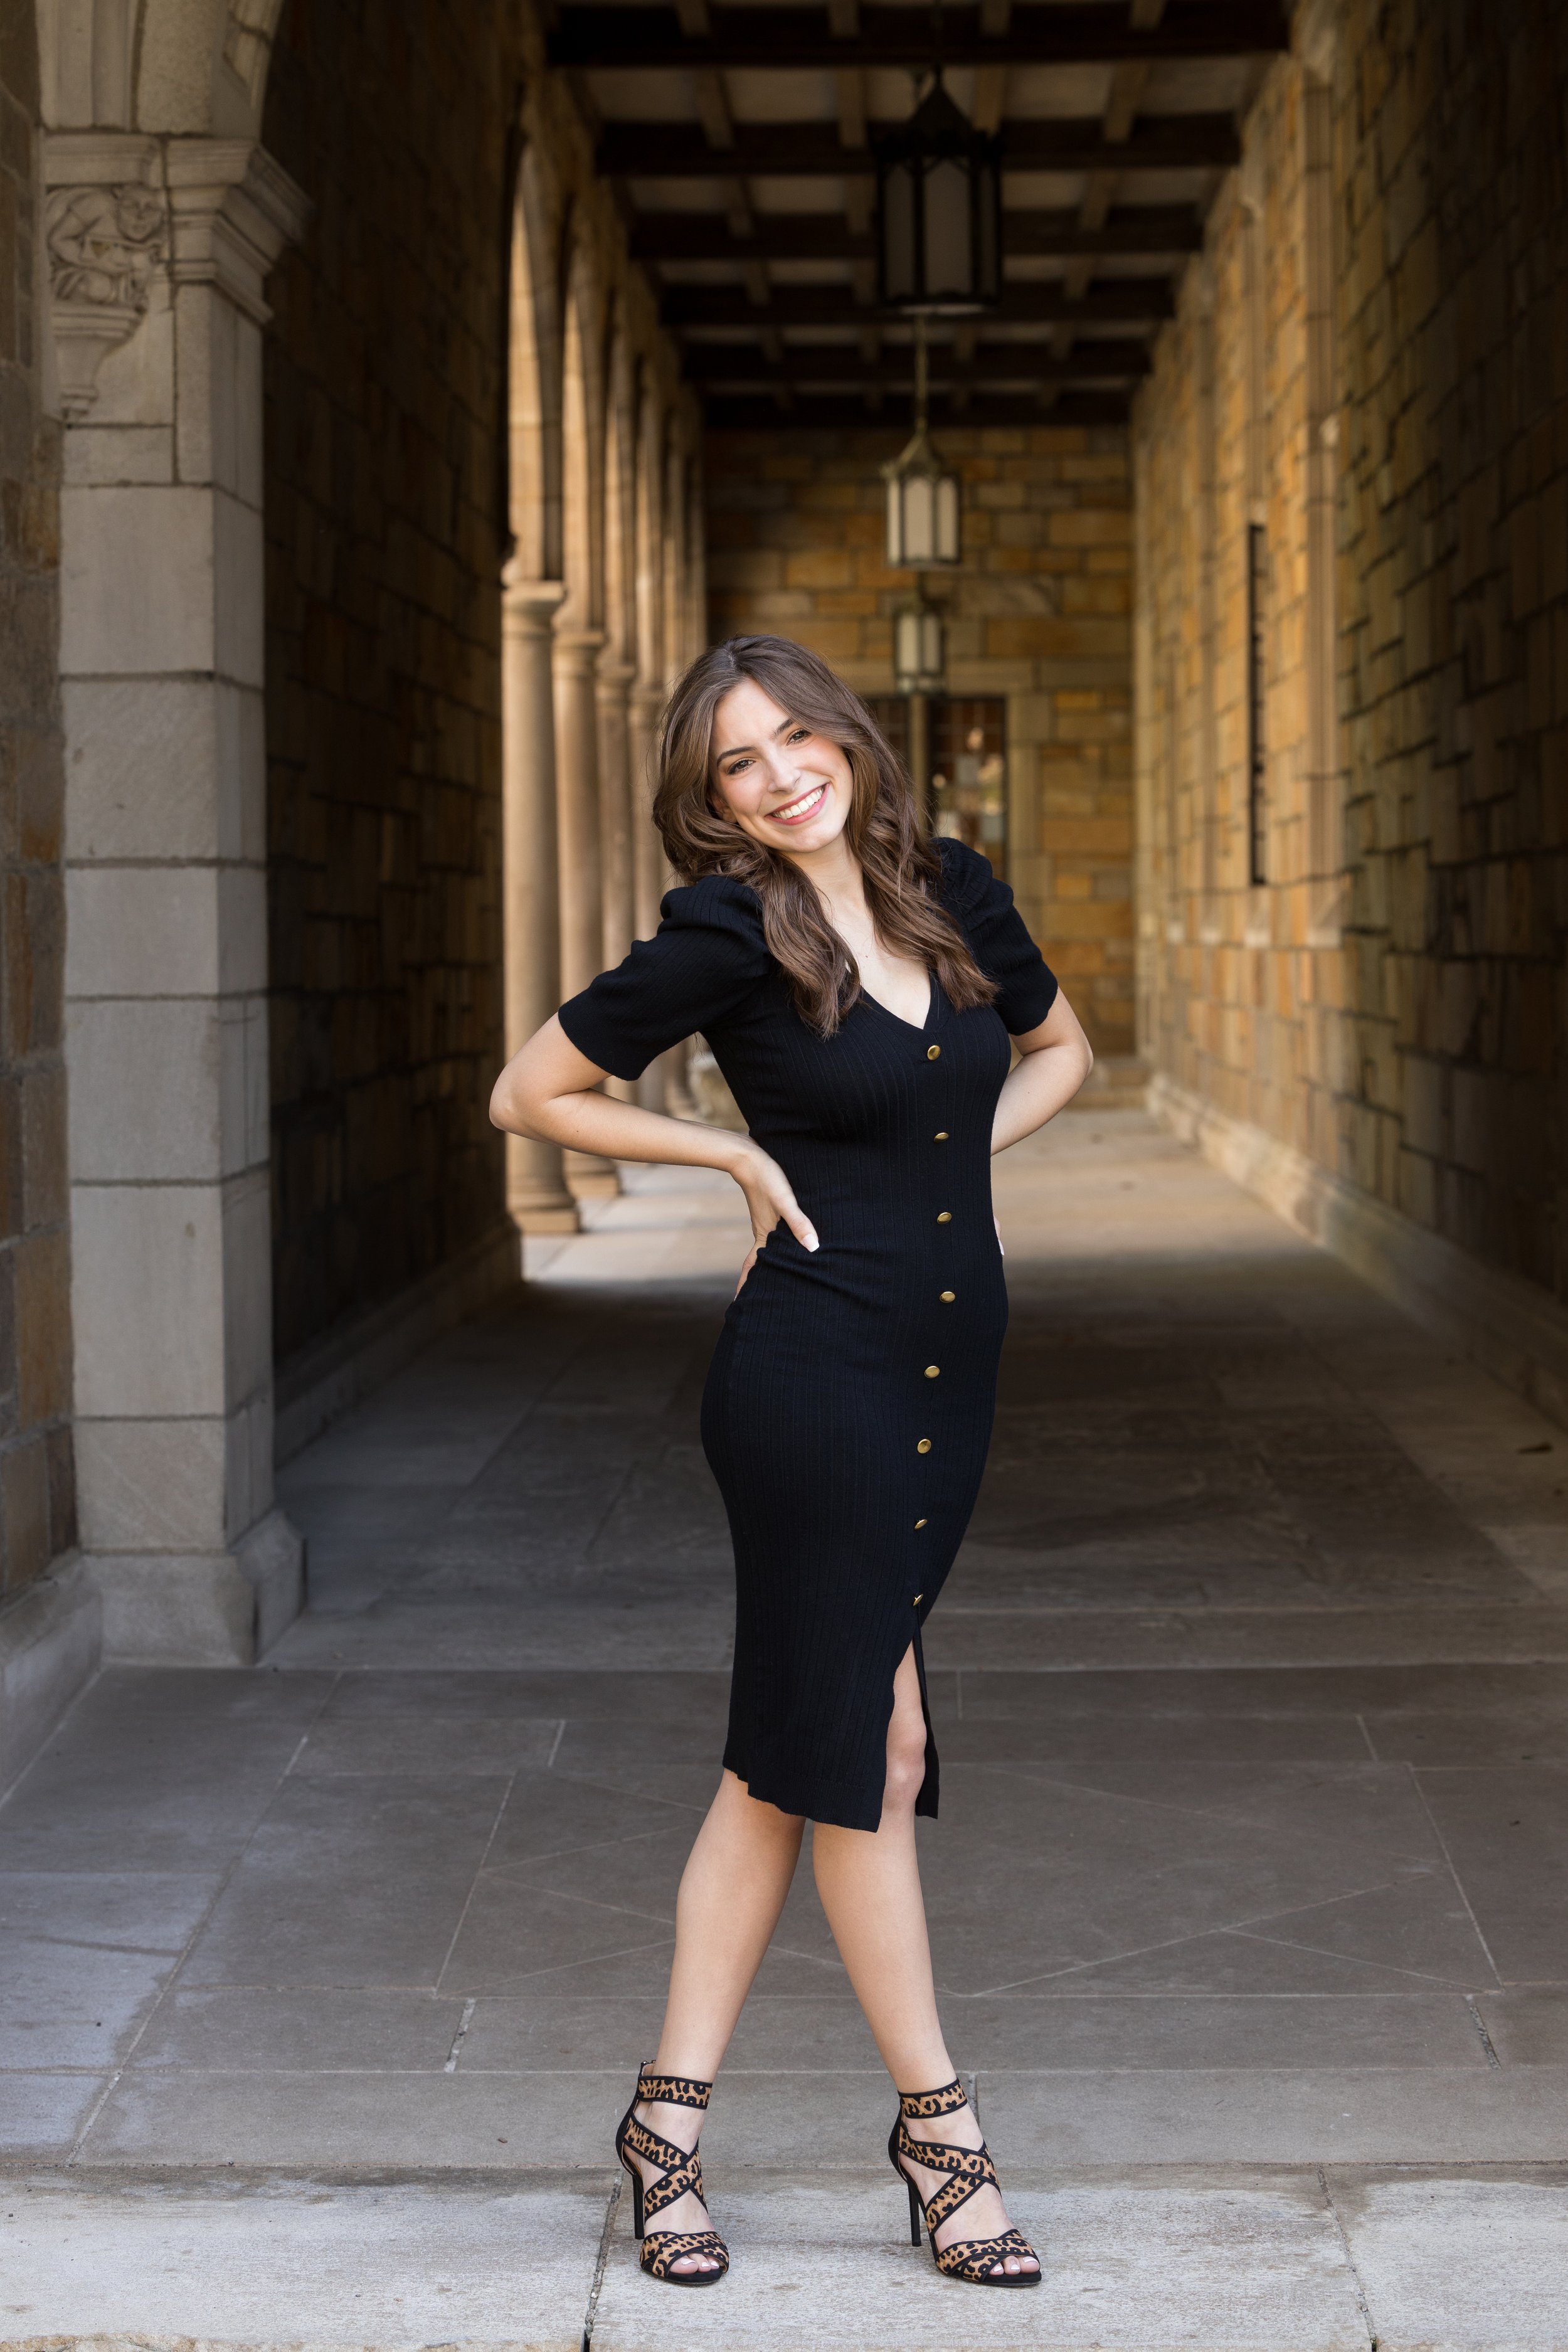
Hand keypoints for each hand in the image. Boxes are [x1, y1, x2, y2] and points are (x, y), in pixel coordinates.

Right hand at [725, 1139, 817, 1293]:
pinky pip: (772, 1237)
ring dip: (767, 1264)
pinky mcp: (769, 1211)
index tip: (739, 1305)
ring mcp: (765, 1222)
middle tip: (758, 1301)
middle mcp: (763, 1232)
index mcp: (764, 1236)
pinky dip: (776, 1246)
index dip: (745, 1287)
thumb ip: (799, 1223)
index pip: (752, 1268)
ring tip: (774, 1278)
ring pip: (767, 1250)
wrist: (748, 1156)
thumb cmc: (767, 1179)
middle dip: (756, 1282)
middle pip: (759, 1263)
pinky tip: (786, 1244)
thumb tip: (813, 1248)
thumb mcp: (785, 1201)